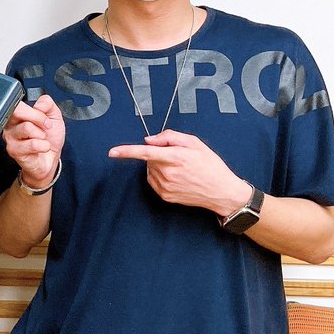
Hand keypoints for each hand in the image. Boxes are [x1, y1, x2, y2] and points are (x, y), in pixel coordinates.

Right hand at [3, 95, 64, 186]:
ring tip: (42, 139)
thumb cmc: (49, 138)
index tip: (46, 118)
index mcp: (18, 114)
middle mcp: (11, 124)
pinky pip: (31, 144)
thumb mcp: (54, 116)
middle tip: (46, 127)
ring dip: (41, 135)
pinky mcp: (14, 150)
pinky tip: (41, 148)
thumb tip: (39, 104)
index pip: (19, 103)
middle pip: (18, 111)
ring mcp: (10, 137)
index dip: (36, 110)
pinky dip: (42, 146)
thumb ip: (47, 103)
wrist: (50, 158)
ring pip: (26, 127)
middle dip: (39, 119)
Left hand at [108, 130, 251, 215]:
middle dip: (158, 154)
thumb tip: (148, 139)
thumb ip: (170, 137)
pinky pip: (154, 181)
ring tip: (181, 168)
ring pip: (151, 169)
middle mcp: (168, 173)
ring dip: (159, 165)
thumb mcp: (195, 143)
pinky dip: (160, 176)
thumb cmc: (210, 165)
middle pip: (149, 158)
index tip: (112, 152)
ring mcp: (165, 187)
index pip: (145, 152)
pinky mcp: (165, 196)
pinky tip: (177, 177)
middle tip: (178, 157)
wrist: (222, 192)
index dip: (126, 151)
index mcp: (175, 157)